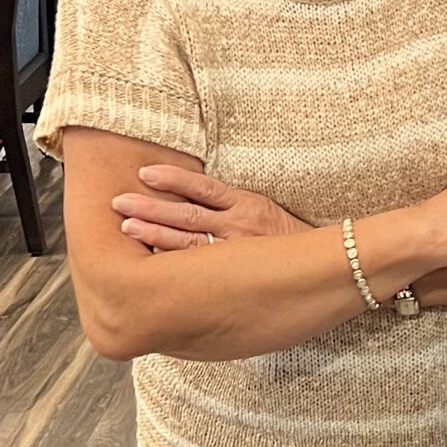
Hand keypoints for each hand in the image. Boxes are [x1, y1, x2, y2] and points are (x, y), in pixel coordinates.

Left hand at [111, 163, 310, 251]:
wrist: (328, 267)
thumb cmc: (288, 242)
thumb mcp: (265, 212)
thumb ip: (231, 207)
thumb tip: (191, 202)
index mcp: (247, 204)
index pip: (203, 188)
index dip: (173, 180)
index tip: (144, 174)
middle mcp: (240, 227)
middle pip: (187, 215)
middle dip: (151, 210)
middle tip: (118, 204)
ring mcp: (238, 253)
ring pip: (190, 242)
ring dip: (156, 235)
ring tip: (127, 228)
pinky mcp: (240, 272)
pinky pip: (203, 265)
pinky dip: (176, 262)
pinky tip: (152, 260)